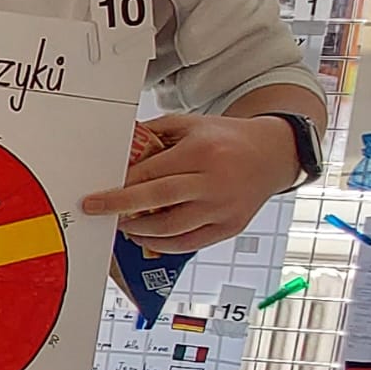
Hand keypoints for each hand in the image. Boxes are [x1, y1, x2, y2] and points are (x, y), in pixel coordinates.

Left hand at [81, 112, 299, 249]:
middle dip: (121, 209)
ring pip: (173, 229)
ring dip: (141, 231)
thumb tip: (120, 149)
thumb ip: (155, 134)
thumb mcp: (191, 125)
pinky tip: (148, 237)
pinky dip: (164, 245)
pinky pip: (191, 244)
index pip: (152, 173)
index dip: (121, 187)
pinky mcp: (230, 227)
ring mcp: (224, 208)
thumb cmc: (226, 138)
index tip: (98, 194)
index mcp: (202, 152)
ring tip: (123, 225)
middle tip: (97, 211)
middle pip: (159, 201)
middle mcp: (214, 182)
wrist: (273, 153)